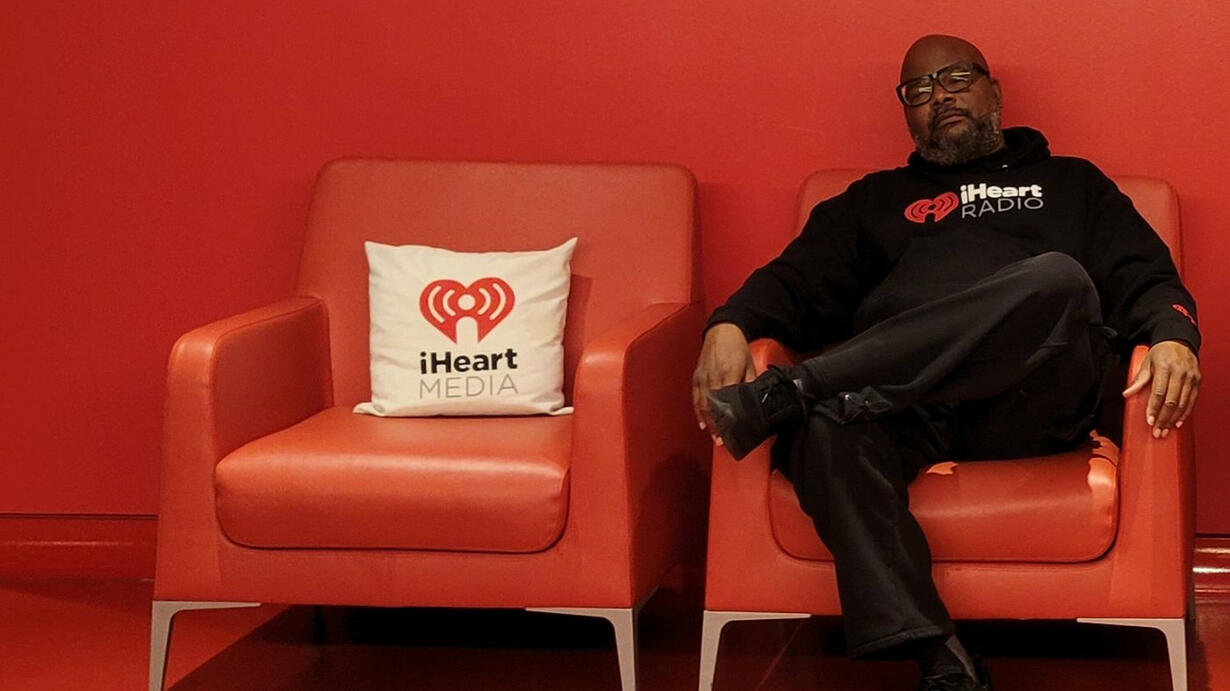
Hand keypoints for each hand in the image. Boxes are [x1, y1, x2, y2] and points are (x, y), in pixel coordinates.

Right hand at [691, 323, 755, 440]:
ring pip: (702, 404)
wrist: (722, 330)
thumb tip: (754, 402)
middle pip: (713, 406)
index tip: (731, 431)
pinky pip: (695, 397)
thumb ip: (750, 383)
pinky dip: (698, 411)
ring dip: (707, 421)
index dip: (728, 417)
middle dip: (717, 424)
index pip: (727, 400)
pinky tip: (702, 423)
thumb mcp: (749, 364)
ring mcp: (702, 376)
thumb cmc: (738, 348)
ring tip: (714, 436)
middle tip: (722, 441)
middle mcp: (713, 376)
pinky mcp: (696, 376)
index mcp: (728, 372)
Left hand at [1122, 340, 1200, 438]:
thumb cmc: (1160, 353)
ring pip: (1183, 404)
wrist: (1178, 341)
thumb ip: (1138, 380)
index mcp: (1165, 368)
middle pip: (1171, 401)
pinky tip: (1178, 423)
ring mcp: (1190, 378)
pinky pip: (1192, 401)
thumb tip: (1126, 394)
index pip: (1159, 393)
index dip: (1154, 408)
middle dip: (1164, 419)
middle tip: (1157, 432)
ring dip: (1173, 419)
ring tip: (1165, 430)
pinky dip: (1185, 414)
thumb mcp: (1146, 363)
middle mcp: (1180, 373)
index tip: (1150, 421)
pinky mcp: (1197, 381)